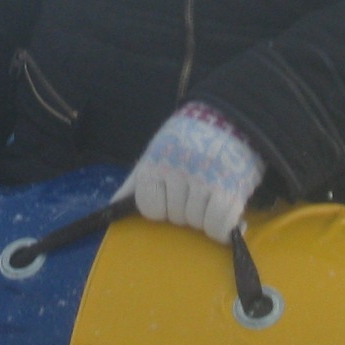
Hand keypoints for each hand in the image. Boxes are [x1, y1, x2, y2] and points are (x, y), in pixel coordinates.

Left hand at [117, 102, 264, 242]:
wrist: (230, 116)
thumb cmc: (188, 139)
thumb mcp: (156, 153)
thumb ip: (135, 182)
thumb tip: (113, 205)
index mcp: (156, 165)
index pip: (150, 207)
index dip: (162, 207)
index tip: (172, 196)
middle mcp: (178, 174)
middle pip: (177, 218)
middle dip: (185, 210)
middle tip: (197, 191)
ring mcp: (205, 182)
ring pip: (198, 223)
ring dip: (206, 218)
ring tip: (212, 197)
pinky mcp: (231, 189)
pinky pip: (220, 225)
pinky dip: (223, 228)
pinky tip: (227, 219)